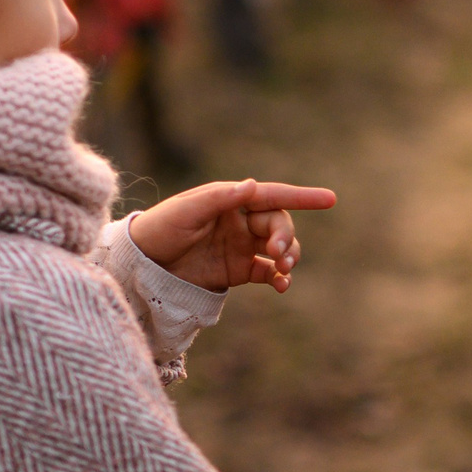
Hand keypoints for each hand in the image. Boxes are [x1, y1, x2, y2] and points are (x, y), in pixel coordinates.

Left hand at [128, 179, 335, 292]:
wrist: (142, 265)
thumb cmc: (161, 228)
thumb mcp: (187, 211)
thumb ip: (220, 199)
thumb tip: (252, 185)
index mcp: (231, 201)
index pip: (272, 195)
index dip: (301, 197)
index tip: (329, 199)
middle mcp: (241, 222)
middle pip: (279, 225)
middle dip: (286, 237)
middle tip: (278, 253)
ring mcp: (242, 247)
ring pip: (280, 249)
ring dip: (289, 256)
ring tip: (284, 269)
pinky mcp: (239, 271)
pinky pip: (269, 273)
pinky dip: (280, 279)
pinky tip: (282, 286)